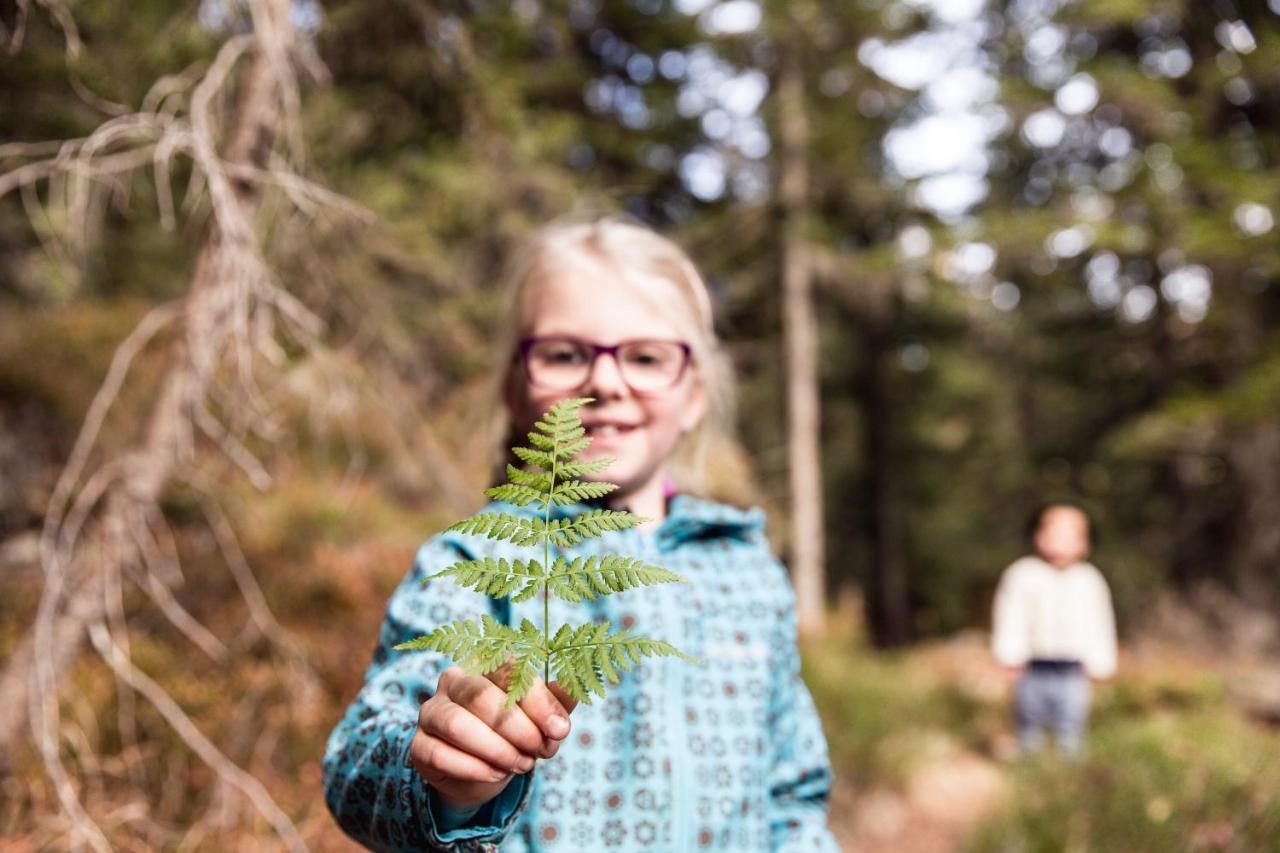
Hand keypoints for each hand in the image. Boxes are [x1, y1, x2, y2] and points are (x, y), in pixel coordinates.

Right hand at [410, 666, 577, 809]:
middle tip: (541, 751)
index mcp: (485, 662)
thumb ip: (555, 702)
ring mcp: (431, 711)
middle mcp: (453, 680)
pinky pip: (441, 754)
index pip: (509, 670)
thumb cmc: (513, 733)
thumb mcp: (539, 718)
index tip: (560, 730)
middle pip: (481, 697)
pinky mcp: (419, 745)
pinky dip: (474, 768)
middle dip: (519, 729)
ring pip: (457, 724)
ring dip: (497, 749)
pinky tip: (497, 774)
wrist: (481, 771)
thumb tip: (574, 688)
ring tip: (522, 764)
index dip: (538, 701)